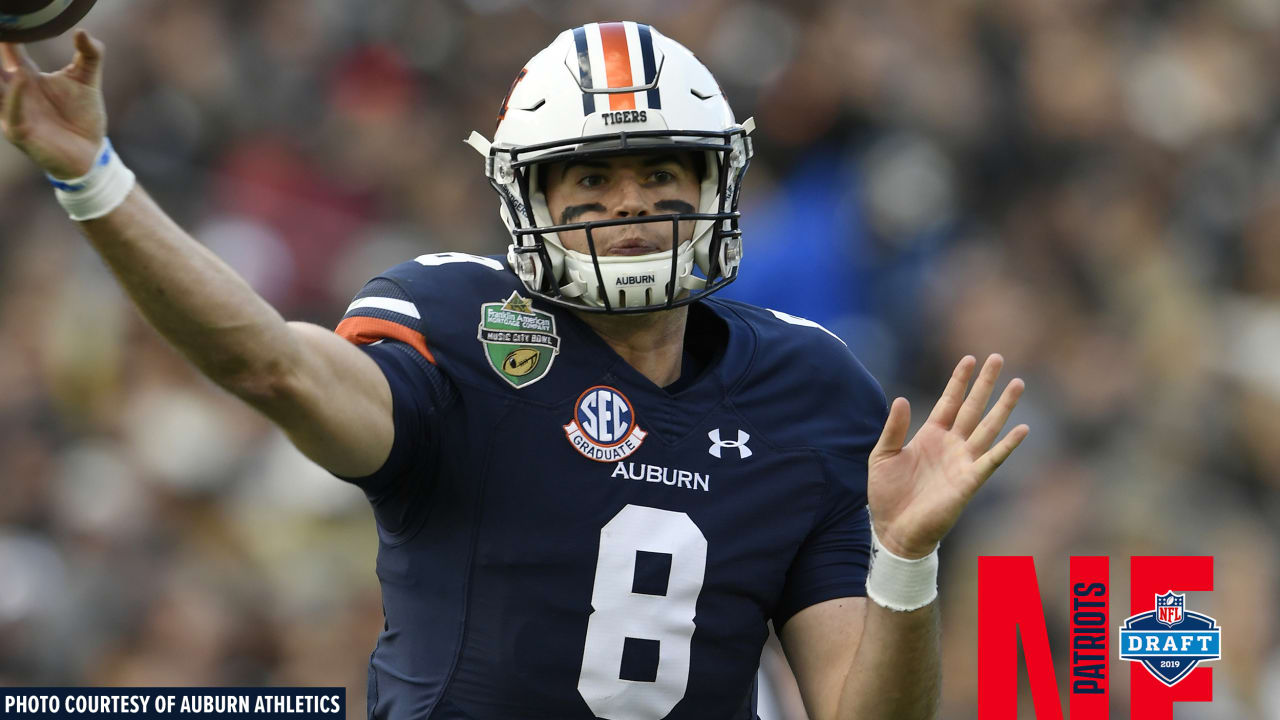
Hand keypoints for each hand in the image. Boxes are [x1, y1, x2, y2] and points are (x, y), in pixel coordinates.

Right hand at [0, 31, 106, 178]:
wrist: (91, 152)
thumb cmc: (83, 115)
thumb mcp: (88, 80)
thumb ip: (90, 55)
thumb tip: (82, 31)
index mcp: (25, 75)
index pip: (9, 49)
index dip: (8, 34)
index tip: (9, 17)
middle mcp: (14, 91)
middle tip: (1, 33)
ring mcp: (13, 111)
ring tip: (4, 47)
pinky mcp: (20, 131)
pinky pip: (11, 113)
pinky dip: (14, 97)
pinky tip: (21, 79)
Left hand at [868, 354, 1028, 558]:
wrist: (893, 530)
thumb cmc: (887, 495)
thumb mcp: (882, 455)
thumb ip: (894, 428)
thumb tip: (902, 399)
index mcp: (931, 435)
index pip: (949, 401)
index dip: (959, 381)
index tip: (969, 359)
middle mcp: (951, 445)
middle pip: (972, 407)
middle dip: (985, 384)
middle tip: (998, 358)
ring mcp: (963, 461)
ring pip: (987, 427)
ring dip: (1003, 406)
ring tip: (1017, 383)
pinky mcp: (969, 481)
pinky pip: (992, 460)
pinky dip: (1008, 445)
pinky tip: (1022, 429)